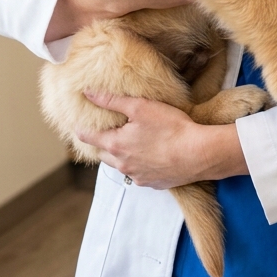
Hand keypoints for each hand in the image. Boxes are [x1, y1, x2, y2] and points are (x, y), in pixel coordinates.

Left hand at [77, 92, 248, 188]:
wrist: (198, 154)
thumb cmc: (170, 127)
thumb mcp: (140, 107)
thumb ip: (112, 101)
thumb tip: (87, 93)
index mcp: (116, 145)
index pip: (89, 138)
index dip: (82, 130)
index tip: (79, 125)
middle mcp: (122, 164)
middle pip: (103, 154)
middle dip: (103, 143)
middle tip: (106, 132)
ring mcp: (137, 176)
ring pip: (121, 165)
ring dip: (121, 155)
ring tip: (130, 142)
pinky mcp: (153, 183)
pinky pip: (139, 173)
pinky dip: (139, 164)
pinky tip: (151, 154)